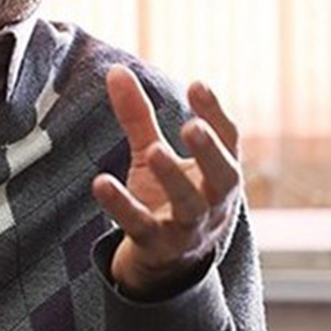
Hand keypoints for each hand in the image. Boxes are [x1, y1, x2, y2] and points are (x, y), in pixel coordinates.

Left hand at [92, 65, 241, 298]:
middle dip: (211, 152)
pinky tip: (101, 183)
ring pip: (189, 205)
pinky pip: (141, 226)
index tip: (198, 85)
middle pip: (223, 177)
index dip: (216, 114)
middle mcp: (212, 202)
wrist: (164, 260)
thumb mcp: (152, 151)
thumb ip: (138, 115)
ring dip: (174, 178)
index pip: (229, 141)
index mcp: (218, 173)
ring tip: (154, 151)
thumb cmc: (166, 196)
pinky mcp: (158, 245)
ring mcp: (188, 227)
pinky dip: (122, 206)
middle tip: (194, 127)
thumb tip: (116, 70)